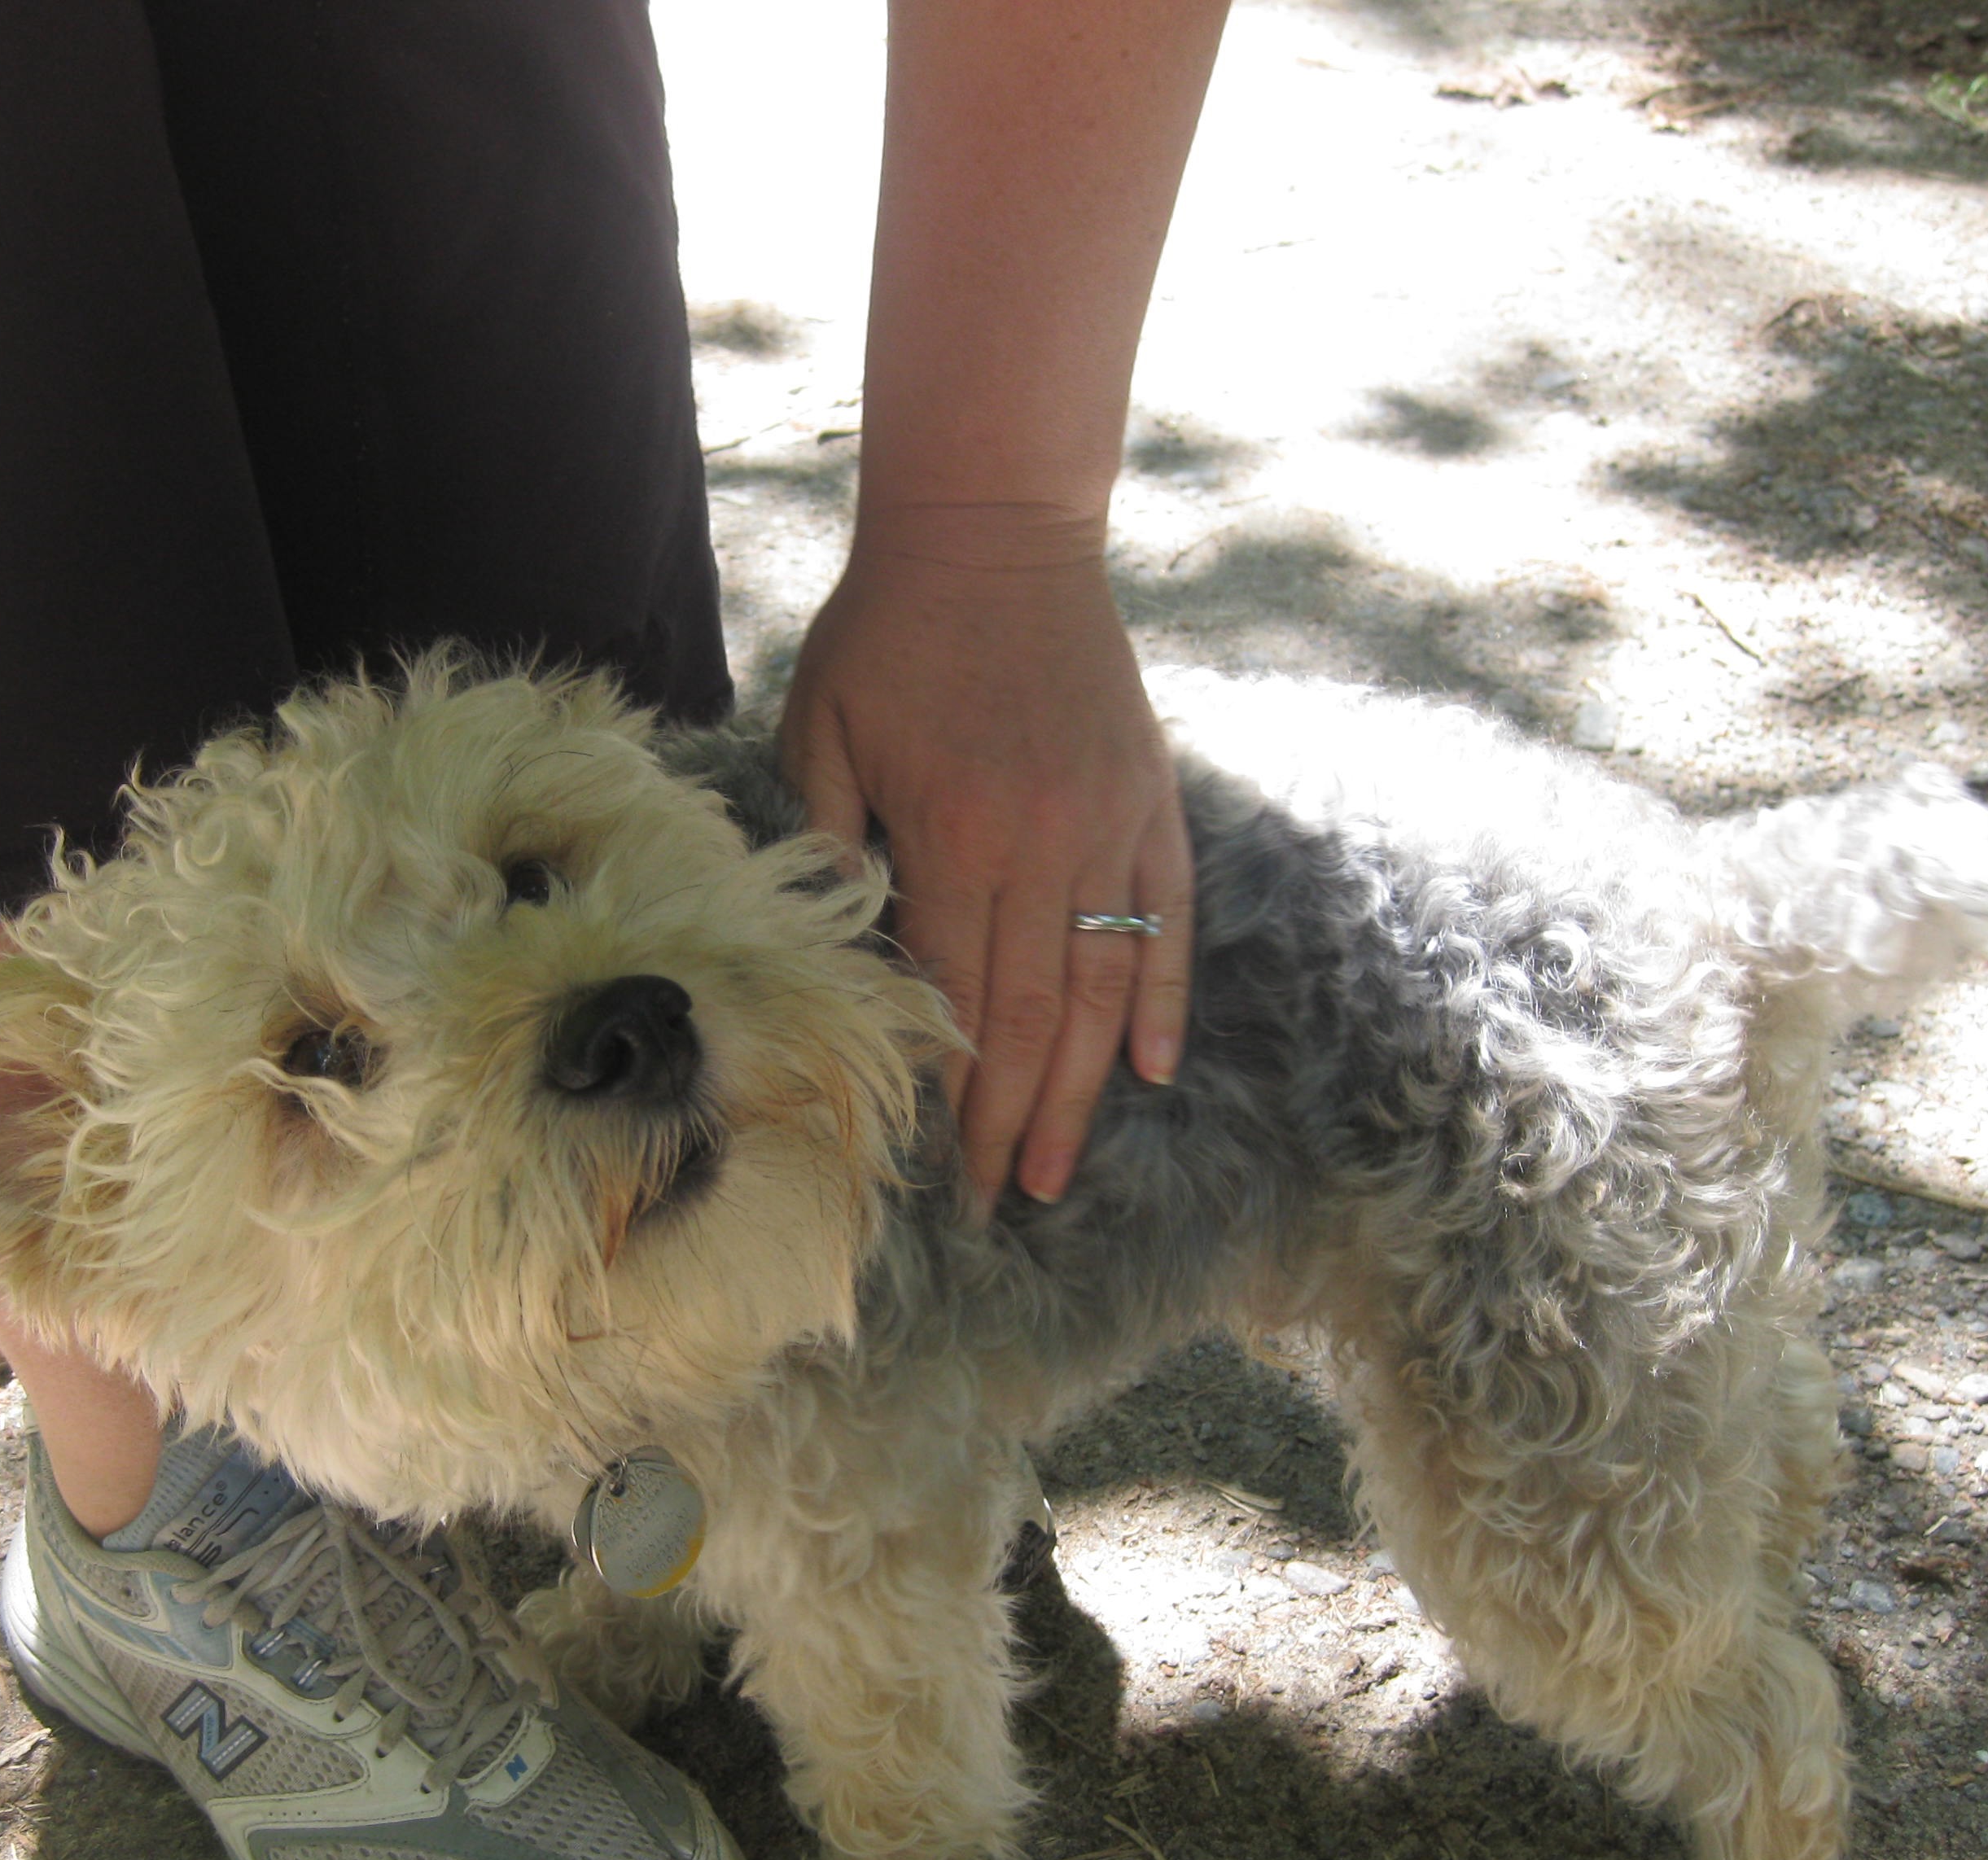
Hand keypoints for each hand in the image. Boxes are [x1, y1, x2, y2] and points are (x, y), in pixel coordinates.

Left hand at [782, 519, 1191, 1211]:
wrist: (992, 529)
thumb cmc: (886, 629)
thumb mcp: (821, 727)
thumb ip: (826, 840)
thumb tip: (837, 950)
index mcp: (953, 838)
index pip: (959, 1000)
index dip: (955, 1094)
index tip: (942, 1171)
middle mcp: (1042, 846)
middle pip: (1036, 1018)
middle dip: (1017, 1123)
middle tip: (1002, 1203)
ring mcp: (1106, 825)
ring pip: (1105, 987)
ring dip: (1086, 1089)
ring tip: (1062, 1169)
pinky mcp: (1147, 798)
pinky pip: (1167, 917)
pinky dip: (1163, 998)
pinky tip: (1155, 1069)